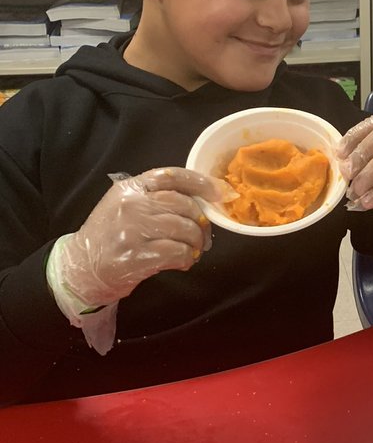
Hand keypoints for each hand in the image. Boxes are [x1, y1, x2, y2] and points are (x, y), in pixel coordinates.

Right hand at [57, 167, 225, 308]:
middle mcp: (131, 204)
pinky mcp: (136, 255)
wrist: (81, 266)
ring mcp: (132, 230)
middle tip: (202, 236)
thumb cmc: (110, 234)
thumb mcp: (126, 205)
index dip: (201, 182)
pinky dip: (187, 258)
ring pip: (185, 228)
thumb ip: (157, 197)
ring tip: (192, 250)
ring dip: (196, 242)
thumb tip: (203, 200)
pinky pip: (177, 252)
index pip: (172, 176)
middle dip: (201, 222)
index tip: (220, 192)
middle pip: (184, 204)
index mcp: (130, 187)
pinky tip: (182, 262)